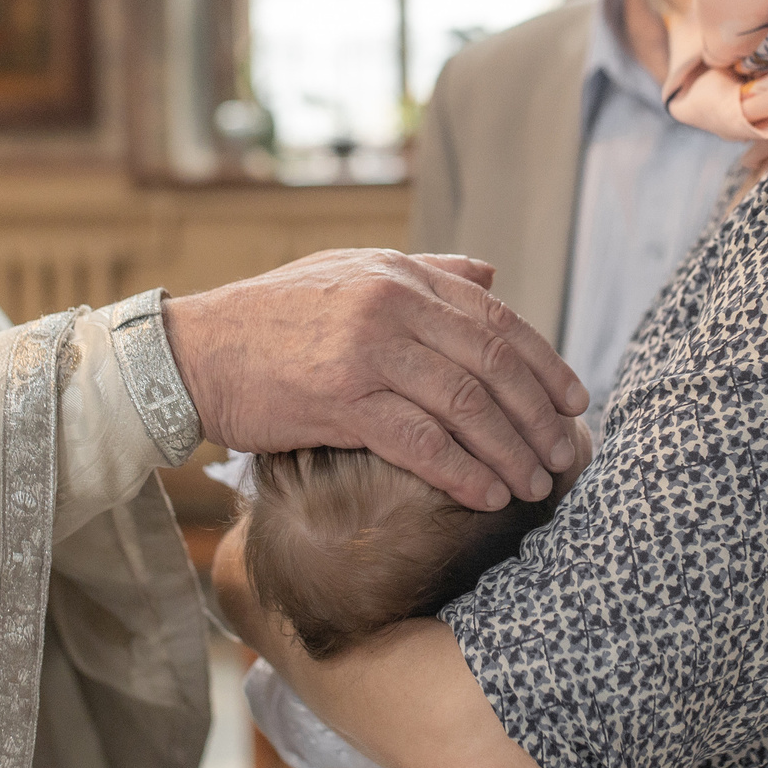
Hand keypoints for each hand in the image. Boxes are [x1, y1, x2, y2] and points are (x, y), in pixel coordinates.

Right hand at [165, 251, 587, 511]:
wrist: (192, 352)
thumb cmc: (272, 318)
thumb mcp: (349, 273)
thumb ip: (425, 273)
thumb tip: (491, 273)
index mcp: (401, 275)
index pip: (497, 320)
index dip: (545, 363)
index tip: (575, 400)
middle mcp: (392, 305)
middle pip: (493, 365)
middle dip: (538, 416)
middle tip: (565, 454)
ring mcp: (367, 351)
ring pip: (465, 406)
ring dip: (510, 451)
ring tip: (536, 484)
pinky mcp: (340, 400)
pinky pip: (420, 441)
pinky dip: (463, 471)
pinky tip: (487, 494)